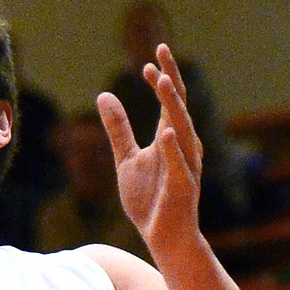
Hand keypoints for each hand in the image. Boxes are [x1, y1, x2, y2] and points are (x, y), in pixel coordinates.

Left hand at [96, 44, 201, 257]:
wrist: (162, 238)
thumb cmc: (149, 200)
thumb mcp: (126, 159)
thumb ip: (118, 129)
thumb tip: (104, 96)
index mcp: (170, 138)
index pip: (169, 101)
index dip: (160, 79)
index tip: (148, 59)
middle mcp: (183, 147)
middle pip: (179, 106)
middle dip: (170, 80)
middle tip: (161, 52)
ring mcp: (186, 166)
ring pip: (183, 130)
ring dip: (173, 106)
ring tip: (162, 81)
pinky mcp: (183, 188)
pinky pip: (179, 166)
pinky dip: (173, 149)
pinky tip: (166, 132)